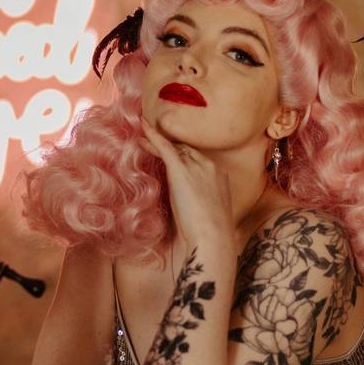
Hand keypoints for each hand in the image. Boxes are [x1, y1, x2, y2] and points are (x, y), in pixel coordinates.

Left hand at [139, 116, 235, 251]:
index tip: (172, 155)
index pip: (198, 159)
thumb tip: (190, 203)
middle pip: (186, 150)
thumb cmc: (212, 235)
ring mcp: (196, 166)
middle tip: (154, 139)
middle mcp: (210, 166)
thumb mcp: (211, 213)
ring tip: (143, 133)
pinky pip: (164, 147)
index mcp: (220, 176)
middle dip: (170, 146)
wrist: (213, 238)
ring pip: (174, 148)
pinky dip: (153, 135)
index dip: (182, 155)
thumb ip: (202, 201)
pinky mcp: (180, 170)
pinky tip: (143, 126)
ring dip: (158, 141)